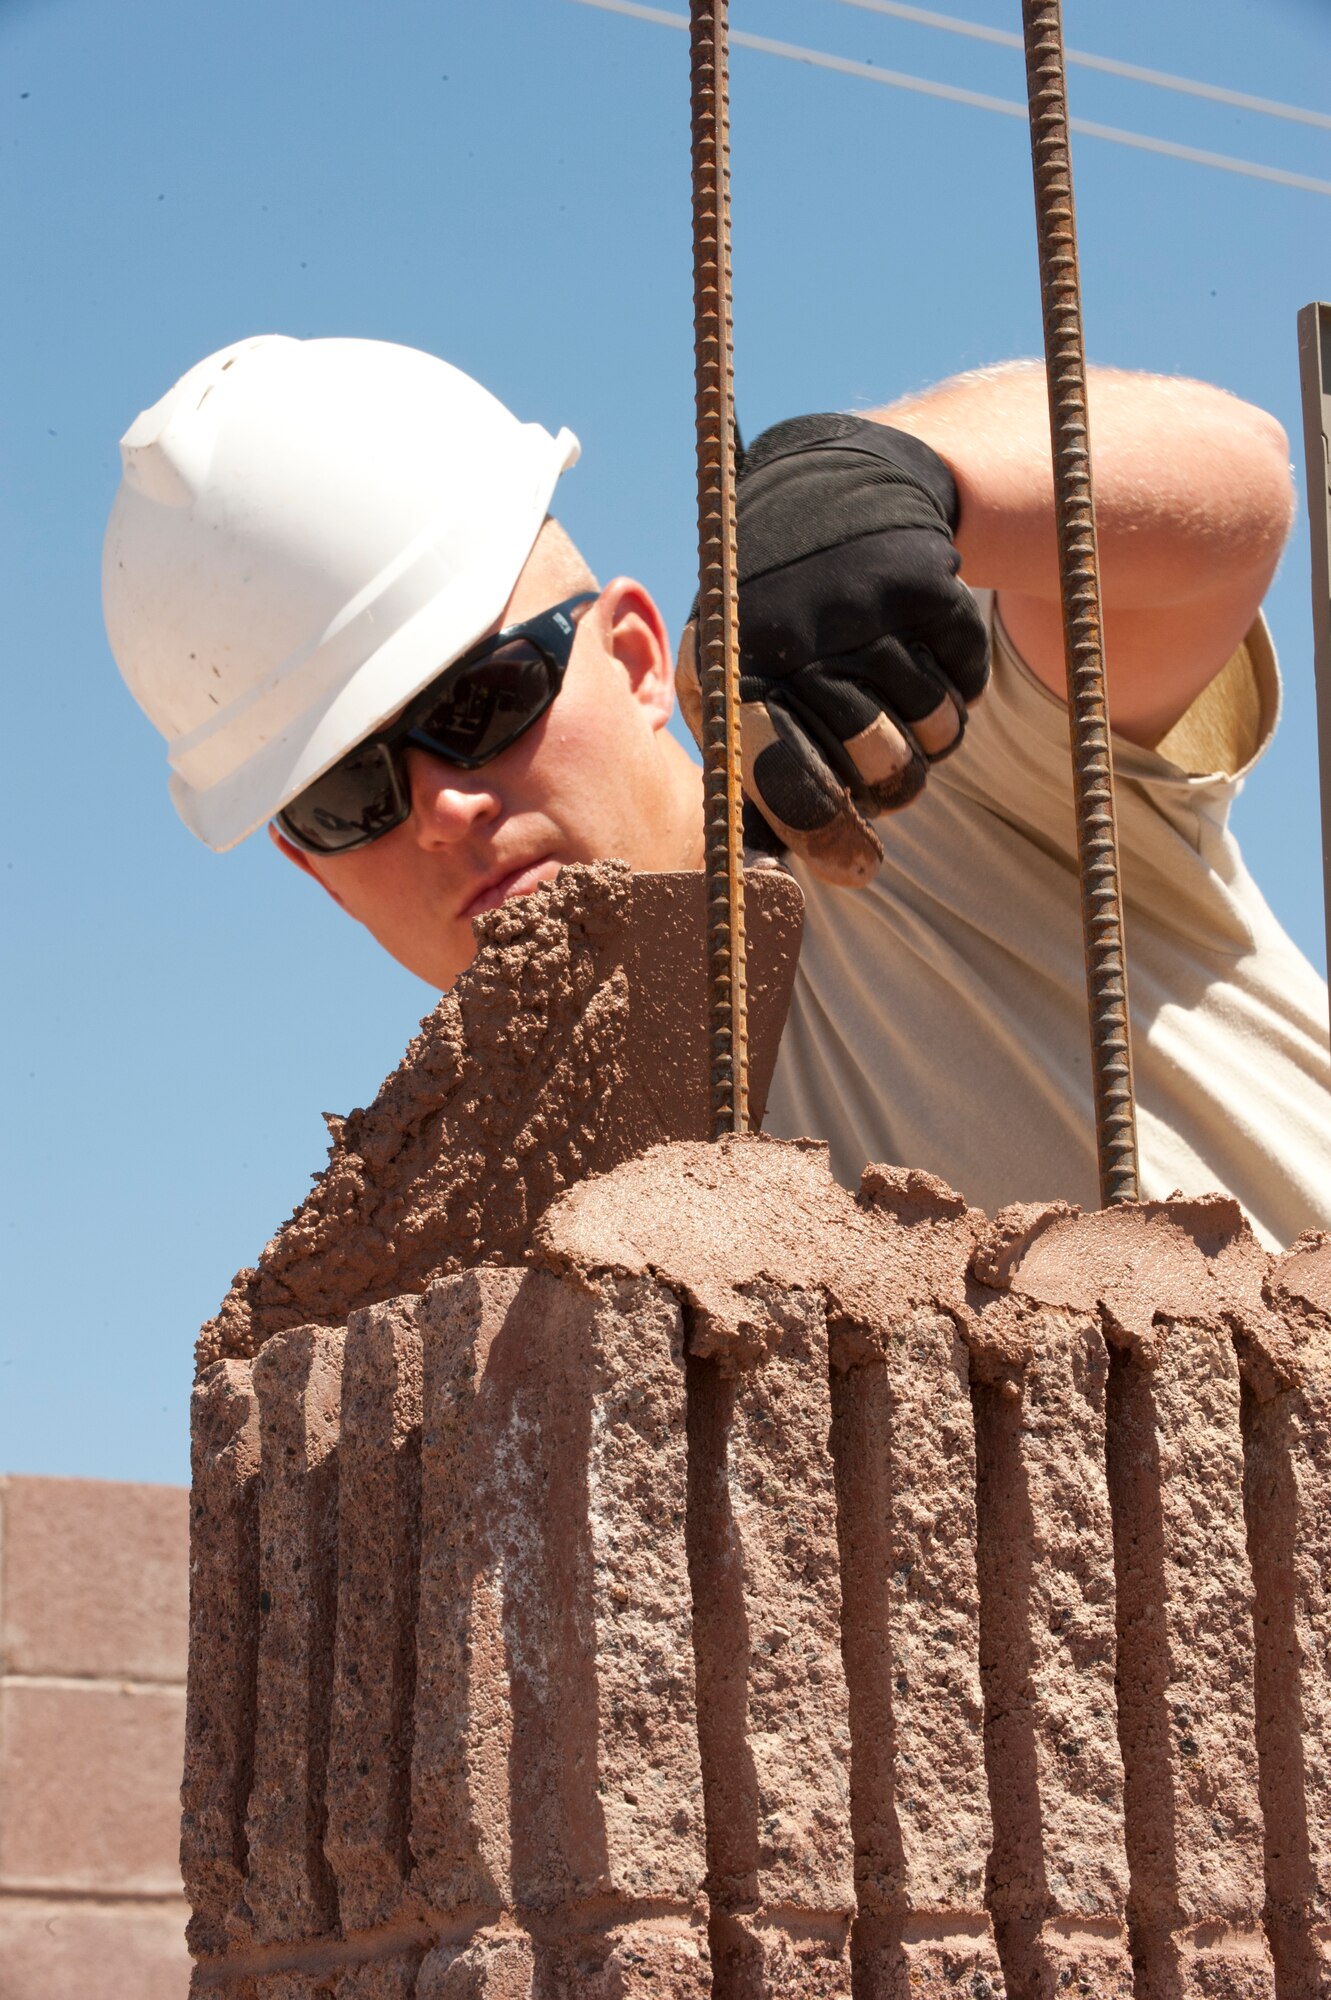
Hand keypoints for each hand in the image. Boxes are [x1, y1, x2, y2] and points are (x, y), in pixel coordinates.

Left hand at [676, 414, 989, 885]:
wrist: (832, 493)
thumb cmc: (773, 626)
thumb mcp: (735, 686)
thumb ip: (751, 781)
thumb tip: (770, 885)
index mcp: (733, 674)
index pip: (788, 783)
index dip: (828, 836)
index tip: (858, 870)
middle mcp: (793, 638)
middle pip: (876, 767)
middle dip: (889, 787)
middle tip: (882, 772)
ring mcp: (862, 606)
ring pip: (931, 731)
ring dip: (926, 735)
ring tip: (894, 699)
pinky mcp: (926, 585)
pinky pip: (965, 687)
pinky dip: (956, 689)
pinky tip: (923, 653)